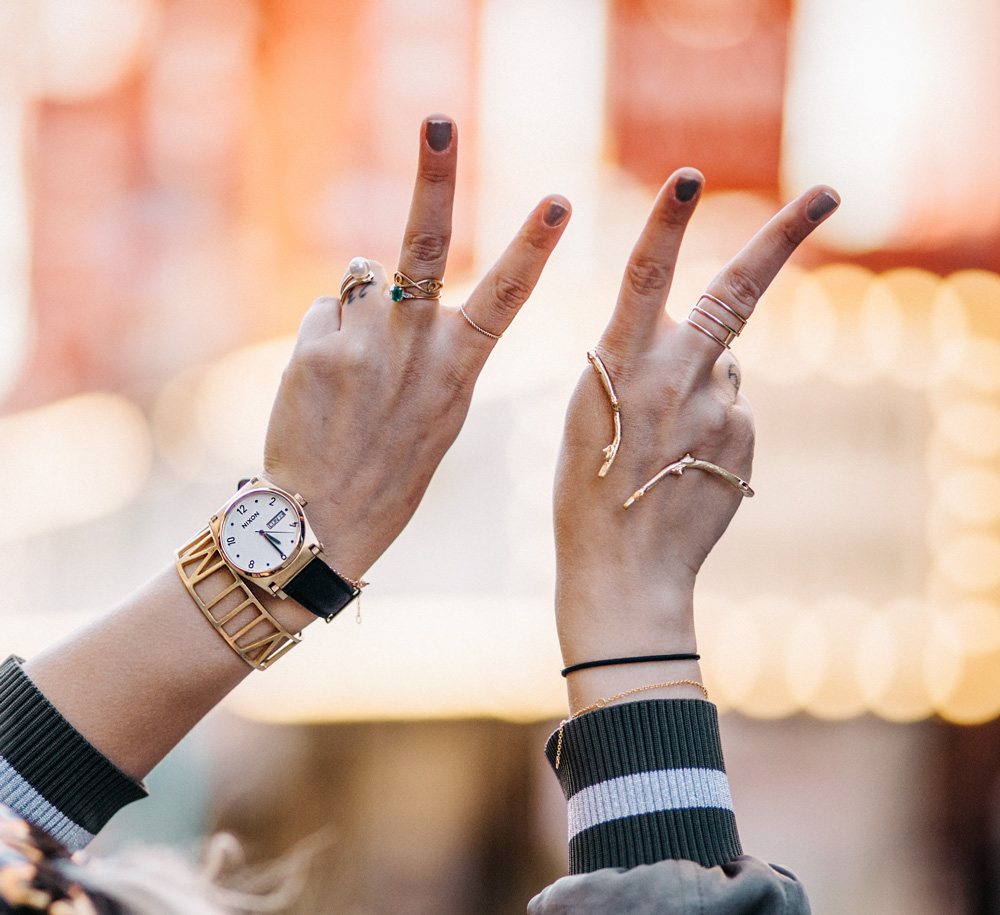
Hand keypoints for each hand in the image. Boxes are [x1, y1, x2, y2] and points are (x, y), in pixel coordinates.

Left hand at [263, 116, 570, 582]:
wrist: (323, 521)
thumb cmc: (389, 472)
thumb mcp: (437, 416)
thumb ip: (432, 352)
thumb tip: (389, 292)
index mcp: (460, 369)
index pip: (505, 295)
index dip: (532, 245)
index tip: (557, 200)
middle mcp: (416, 347)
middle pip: (424, 242)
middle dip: (435, 176)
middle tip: (437, 121)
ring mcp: (365, 343)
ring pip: (362, 284)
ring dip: (359, 311)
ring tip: (352, 375)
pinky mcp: (318, 346)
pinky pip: (325, 312)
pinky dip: (325, 337)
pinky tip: (322, 386)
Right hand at [553, 169, 837, 707]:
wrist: (623, 571)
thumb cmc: (585, 489)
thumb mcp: (587, 412)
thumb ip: (640, 362)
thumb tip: (713, 343)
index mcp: (619, 368)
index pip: (645, 279)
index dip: (666, 225)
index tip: (690, 178)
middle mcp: (676, 380)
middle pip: (736, 293)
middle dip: (784, 234)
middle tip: (832, 191)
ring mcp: (719, 410)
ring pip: (725, 364)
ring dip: (703, 378)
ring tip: (664, 439)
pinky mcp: (744, 438)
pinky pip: (733, 407)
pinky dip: (713, 420)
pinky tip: (685, 462)